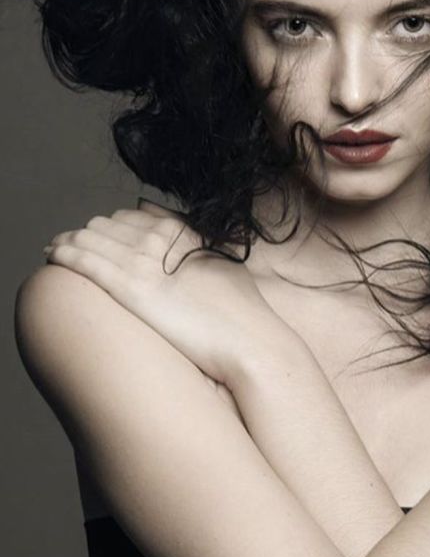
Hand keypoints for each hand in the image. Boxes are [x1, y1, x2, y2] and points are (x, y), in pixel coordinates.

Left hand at [43, 199, 282, 385]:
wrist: (249, 341)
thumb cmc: (242, 312)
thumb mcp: (225, 264)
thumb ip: (197, 242)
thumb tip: (176, 224)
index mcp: (185, 232)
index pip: (137, 215)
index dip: (117, 224)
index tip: (106, 235)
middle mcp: (162, 239)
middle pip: (110, 224)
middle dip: (91, 232)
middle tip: (75, 242)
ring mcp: (145, 262)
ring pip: (91, 238)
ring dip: (70, 239)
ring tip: (56, 247)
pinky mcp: (131, 289)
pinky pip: (86, 262)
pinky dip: (65, 254)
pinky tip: (53, 255)